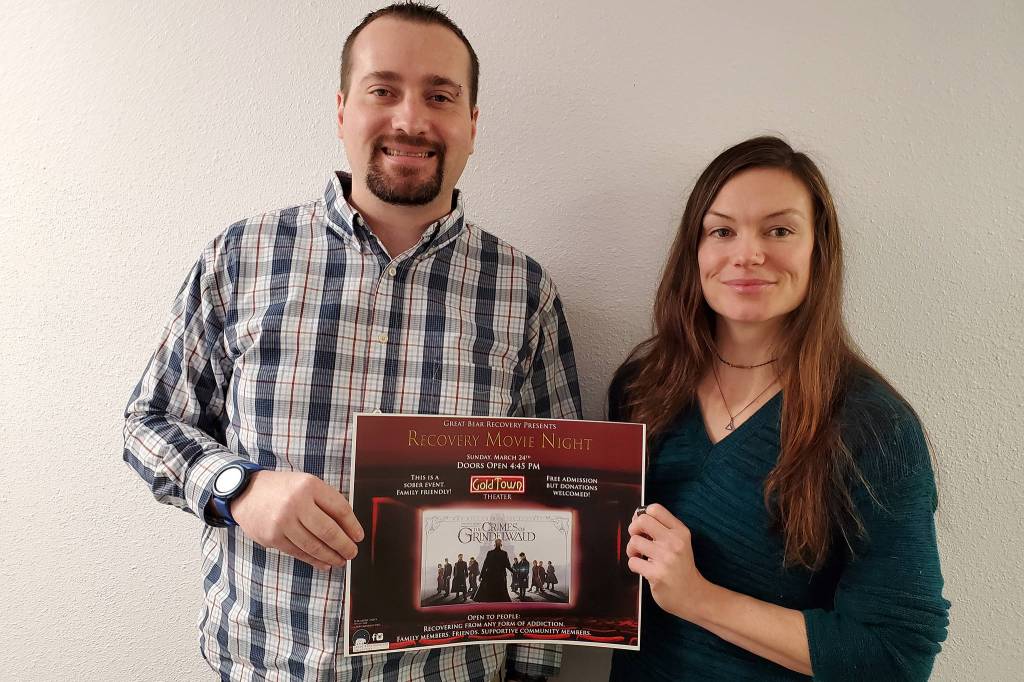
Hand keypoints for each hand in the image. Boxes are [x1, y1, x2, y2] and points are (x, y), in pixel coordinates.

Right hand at [231, 470, 364, 570]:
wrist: (246, 492)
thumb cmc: (283, 489)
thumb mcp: (306, 484)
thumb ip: (326, 501)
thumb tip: (349, 527)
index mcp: (309, 486)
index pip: (339, 509)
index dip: (352, 526)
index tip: (359, 536)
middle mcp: (296, 503)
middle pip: (328, 530)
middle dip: (344, 545)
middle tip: (352, 552)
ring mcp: (282, 522)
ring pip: (314, 545)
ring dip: (331, 556)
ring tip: (340, 560)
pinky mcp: (272, 538)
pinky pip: (298, 552)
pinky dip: (314, 560)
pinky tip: (324, 563)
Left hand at [626, 503, 710, 621]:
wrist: (694, 596)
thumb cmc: (682, 568)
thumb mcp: (680, 542)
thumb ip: (662, 528)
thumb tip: (637, 515)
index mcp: (680, 531)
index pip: (655, 509)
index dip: (642, 515)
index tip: (642, 526)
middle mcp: (674, 542)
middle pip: (642, 521)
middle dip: (633, 529)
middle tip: (638, 540)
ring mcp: (666, 558)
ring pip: (634, 541)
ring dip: (632, 550)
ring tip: (640, 556)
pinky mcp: (657, 574)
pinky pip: (633, 562)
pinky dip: (634, 565)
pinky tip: (643, 569)